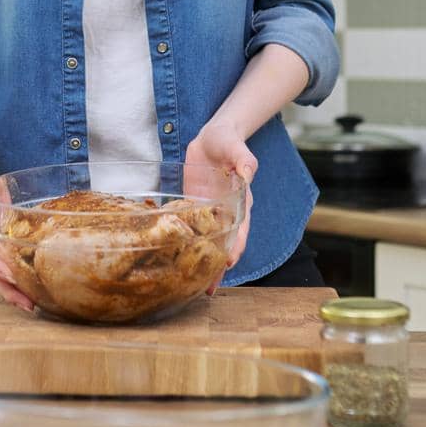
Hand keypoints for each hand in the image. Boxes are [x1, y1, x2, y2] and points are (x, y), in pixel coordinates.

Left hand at [184, 121, 257, 294]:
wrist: (212, 136)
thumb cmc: (228, 142)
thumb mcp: (237, 148)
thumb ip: (244, 161)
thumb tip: (248, 173)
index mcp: (240, 202)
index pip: (240, 230)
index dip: (235, 247)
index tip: (229, 264)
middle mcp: (226, 212)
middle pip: (224, 243)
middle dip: (219, 267)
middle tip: (209, 289)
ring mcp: (209, 211)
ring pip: (208, 241)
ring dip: (203, 262)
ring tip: (196, 286)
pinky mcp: (193, 206)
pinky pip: (191, 228)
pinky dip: (187, 244)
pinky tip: (177, 259)